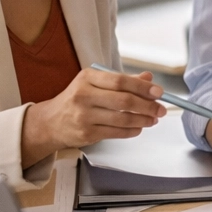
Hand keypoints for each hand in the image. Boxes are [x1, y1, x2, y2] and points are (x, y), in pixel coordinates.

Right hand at [22, 67, 165, 165]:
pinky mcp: (86, 133)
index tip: (159, 92)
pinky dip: (132, 131)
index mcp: (87, 78)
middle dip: (147, 106)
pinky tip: (139, 128)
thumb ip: (122, 81)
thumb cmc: (77, 99)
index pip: (119, 81)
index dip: (142, 87)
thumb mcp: (95, 84)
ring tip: (153, 119)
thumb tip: (148, 78)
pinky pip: (116, 132)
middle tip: (161, 109)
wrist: (50, 122)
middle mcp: (83, 95)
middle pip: (123, 101)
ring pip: (122, 119)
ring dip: (143, 120)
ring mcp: (83, 116)